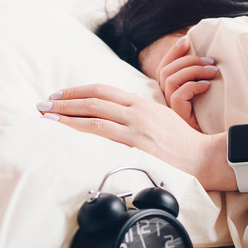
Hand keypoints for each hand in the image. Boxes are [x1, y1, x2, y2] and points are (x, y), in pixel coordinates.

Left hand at [36, 84, 211, 179]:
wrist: (204, 157)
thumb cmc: (183, 144)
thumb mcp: (161, 119)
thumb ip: (138, 115)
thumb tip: (115, 116)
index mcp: (142, 103)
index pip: (104, 91)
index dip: (78, 91)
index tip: (60, 95)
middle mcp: (137, 111)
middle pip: (94, 99)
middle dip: (65, 101)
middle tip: (43, 104)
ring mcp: (137, 127)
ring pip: (94, 114)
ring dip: (66, 114)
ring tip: (46, 116)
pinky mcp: (137, 144)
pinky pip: (103, 133)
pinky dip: (80, 129)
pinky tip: (67, 130)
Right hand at [156, 36, 217, 131]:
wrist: (216, 143)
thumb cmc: (214, 116)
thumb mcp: (206, 91)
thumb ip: (200, 76)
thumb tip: (205, 54)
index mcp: (170, 92)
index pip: (164, 68)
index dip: (173, 52)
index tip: (187, 40)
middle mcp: (166, 99)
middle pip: (165, 71)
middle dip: (187, 60)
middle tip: (210, 61)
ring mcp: (170, 108)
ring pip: (170, 79)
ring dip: (193, 70)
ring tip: (213, 72)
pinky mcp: (177, 116)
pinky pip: (178, 94)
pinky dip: (193, 86)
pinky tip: (207, 87)